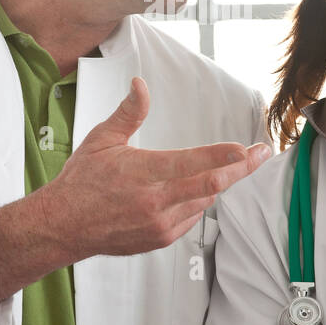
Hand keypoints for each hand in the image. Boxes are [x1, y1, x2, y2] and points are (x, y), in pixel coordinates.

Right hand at [39, 76, 270, 260]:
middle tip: (262, 154)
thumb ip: (128, 112)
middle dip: (241, 168)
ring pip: (204, 201)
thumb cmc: (81, 181)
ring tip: (222, 167)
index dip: (223, 156)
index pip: (192, 163)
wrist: (63, 226)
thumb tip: (141, 85)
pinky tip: (189, 192)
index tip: (245, 147)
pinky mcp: (161, 239)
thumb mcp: (102, 140)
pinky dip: (196, 202)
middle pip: (211, 186)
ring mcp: (159, 224)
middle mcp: (155, 202)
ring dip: (215, 184)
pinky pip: (191, 217)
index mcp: (142, 173)